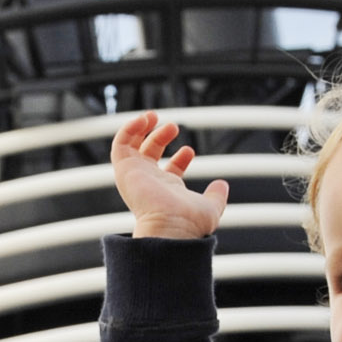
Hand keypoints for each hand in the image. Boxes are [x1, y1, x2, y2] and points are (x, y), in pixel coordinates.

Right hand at [111, 113, 227, 239]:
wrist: (171, 226)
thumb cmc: (189, 222)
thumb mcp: (210, 206)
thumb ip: (216, 196)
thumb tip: (222, 185)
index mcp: (167, 191)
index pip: (170, 170)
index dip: (180, 158)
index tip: (190, 151)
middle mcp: (149, 183)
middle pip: (149, 153)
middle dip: (160, 136)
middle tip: (173, 126)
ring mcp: (136, 176)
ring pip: (131, 147)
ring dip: (140, 128)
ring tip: (153, 115)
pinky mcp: (125, 169)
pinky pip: (120, 144)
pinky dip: (128, 129)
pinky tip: (142, 120)